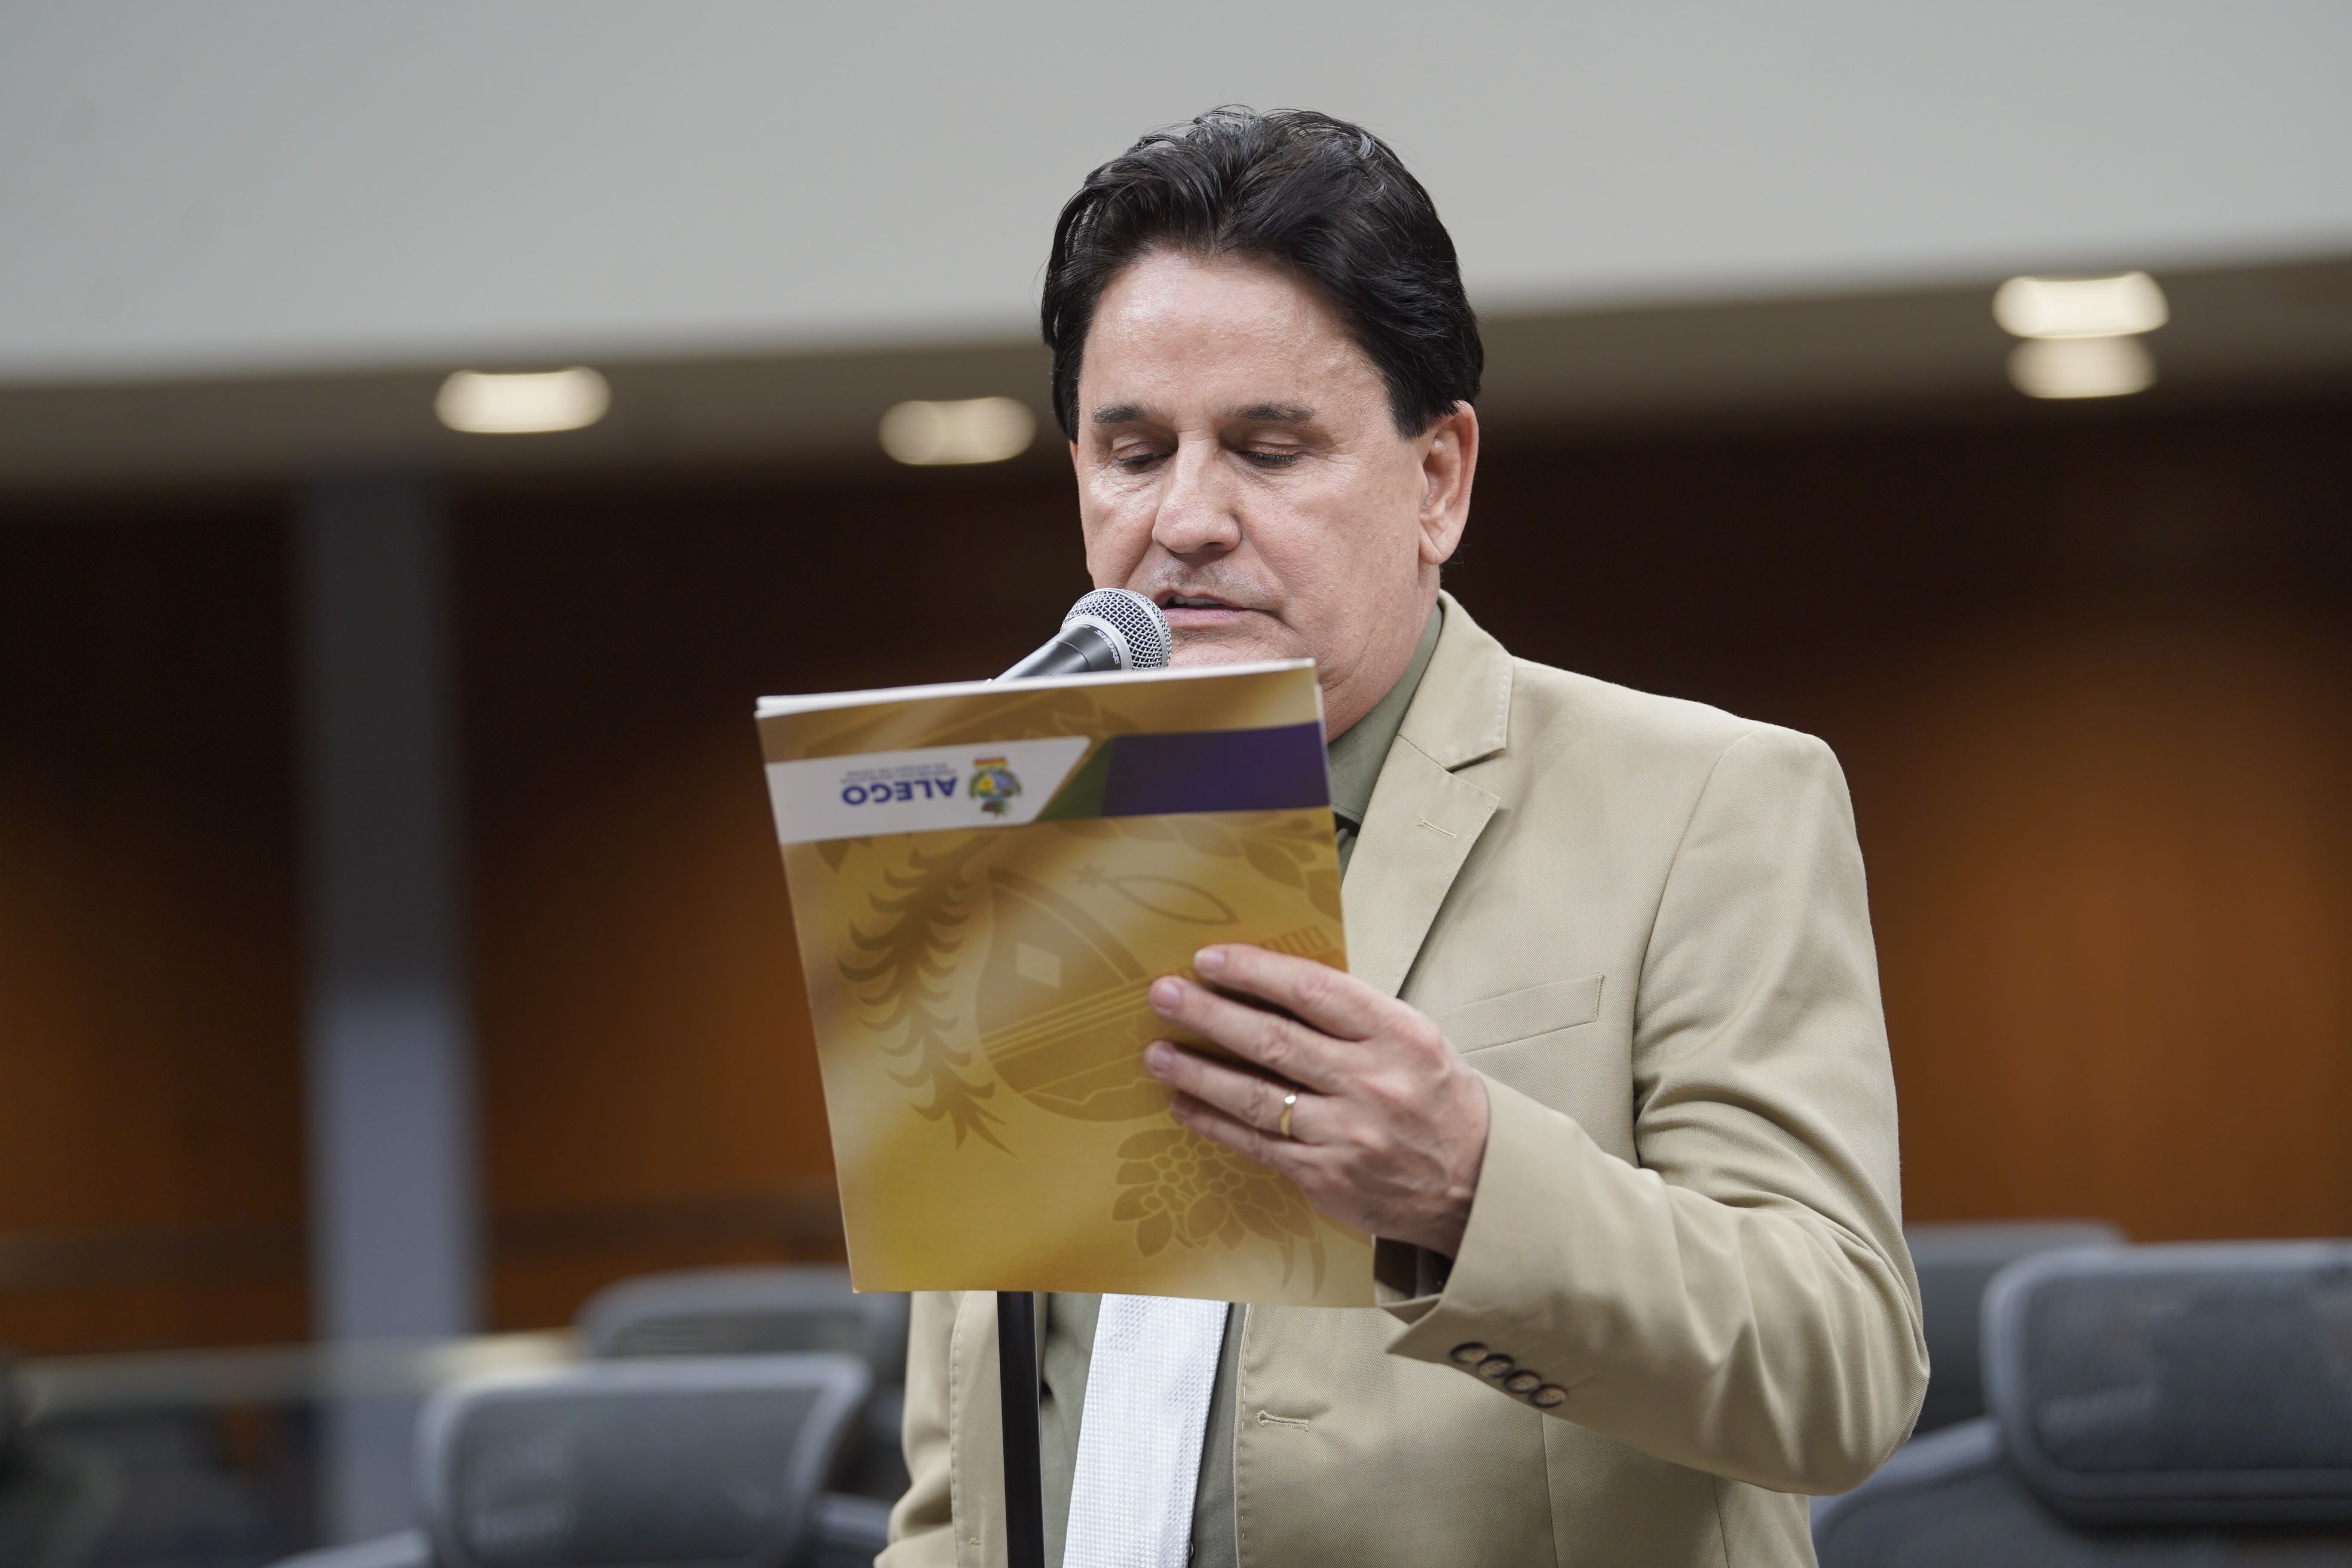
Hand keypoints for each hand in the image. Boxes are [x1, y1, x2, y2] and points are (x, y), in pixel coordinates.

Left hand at [1141, 943, 1489, 1257]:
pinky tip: (1184, 1104)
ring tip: (1157, 1054)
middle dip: (1209, 1014)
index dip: (1254, 972)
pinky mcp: (1324, 1176)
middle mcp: (1371, 1082)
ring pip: (1254, 1095)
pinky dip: (1213, 1122)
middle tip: (1164, 995)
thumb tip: (1272, 986)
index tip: (1209, 960)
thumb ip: (1352, 1017)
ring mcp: (1345, 1133)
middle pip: (1273, 1040)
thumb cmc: (1436, 1100)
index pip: (1313, 991)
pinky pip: (1255, 1144)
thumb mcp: (1413, 1040)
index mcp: (1396, 1035)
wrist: (1473, 1184)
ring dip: (1197, 1072)